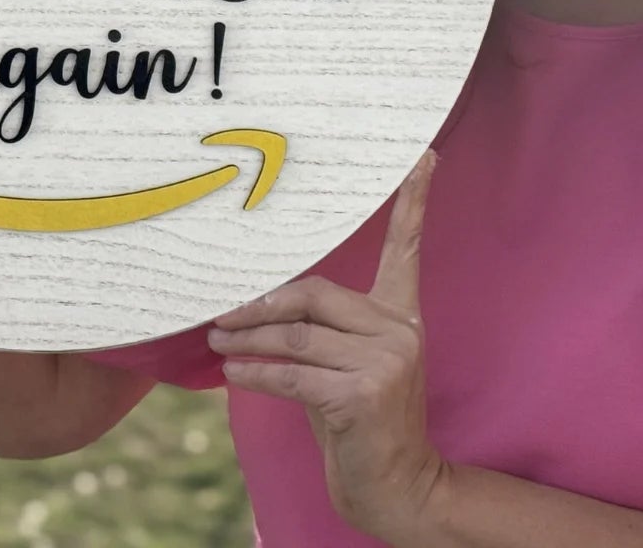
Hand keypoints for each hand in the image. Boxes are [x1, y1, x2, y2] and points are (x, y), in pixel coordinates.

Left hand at [208, 150, 445, 542]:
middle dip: (262, 303)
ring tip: (217, 339)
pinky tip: (232, 371)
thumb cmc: (359, 423)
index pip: (406, 247)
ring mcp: (385, 362)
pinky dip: (255, 372)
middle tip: (222, 311)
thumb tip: (255, 303)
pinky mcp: (362, 394)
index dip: (414, 201)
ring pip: (297, 336)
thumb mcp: (344, 366)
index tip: (424, 156)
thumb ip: (318, 330)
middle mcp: (399, 331)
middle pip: (316, 293)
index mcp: (401, 315)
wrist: (396, 486)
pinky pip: (292, 373)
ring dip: (248, 338)